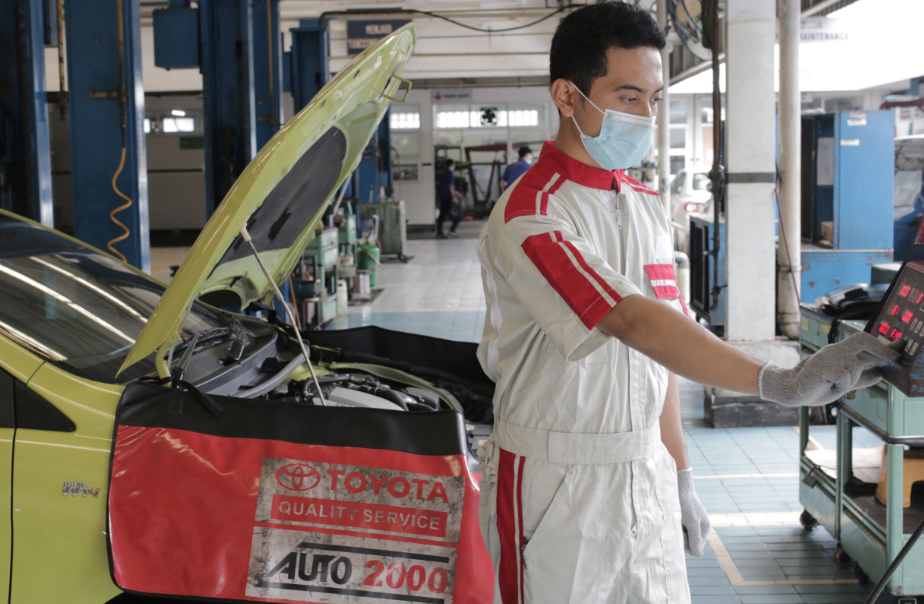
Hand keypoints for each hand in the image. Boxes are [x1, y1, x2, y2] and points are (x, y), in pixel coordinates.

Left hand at [677, 468, 709, 556]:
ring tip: (673, 520)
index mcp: (703, 529)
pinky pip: (677, 529)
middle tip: (675, 526)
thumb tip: (698, 555)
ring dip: (676, 532)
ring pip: (681, 537)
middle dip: (681, 538)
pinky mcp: (681, 518)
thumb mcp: (691, 522)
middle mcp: (698, 527)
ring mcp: (689, 523)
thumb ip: (695, 539)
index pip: (696, 549)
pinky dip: (673, 527)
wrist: (677, 484)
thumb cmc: (684, 503)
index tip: (680, 534)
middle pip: (688, 544)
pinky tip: (670, 519)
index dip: (686, 545)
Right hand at [759, 332, 900, 406]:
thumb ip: (860, 378)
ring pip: (855, 366)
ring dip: (851, 381)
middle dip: (881, 349)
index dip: (884, 345)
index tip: (899, 349)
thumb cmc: (815, 387)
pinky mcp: (823, 366)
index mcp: (840, 353)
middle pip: (862, 339)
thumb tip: (880, 374)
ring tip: (836, 386)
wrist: (791, 390)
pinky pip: (844, 377)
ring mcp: (828, 356)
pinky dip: (840, 386)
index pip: (865, 343)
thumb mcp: (843, 383)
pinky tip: (828, 387)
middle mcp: (835, 350)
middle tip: (893, 359)